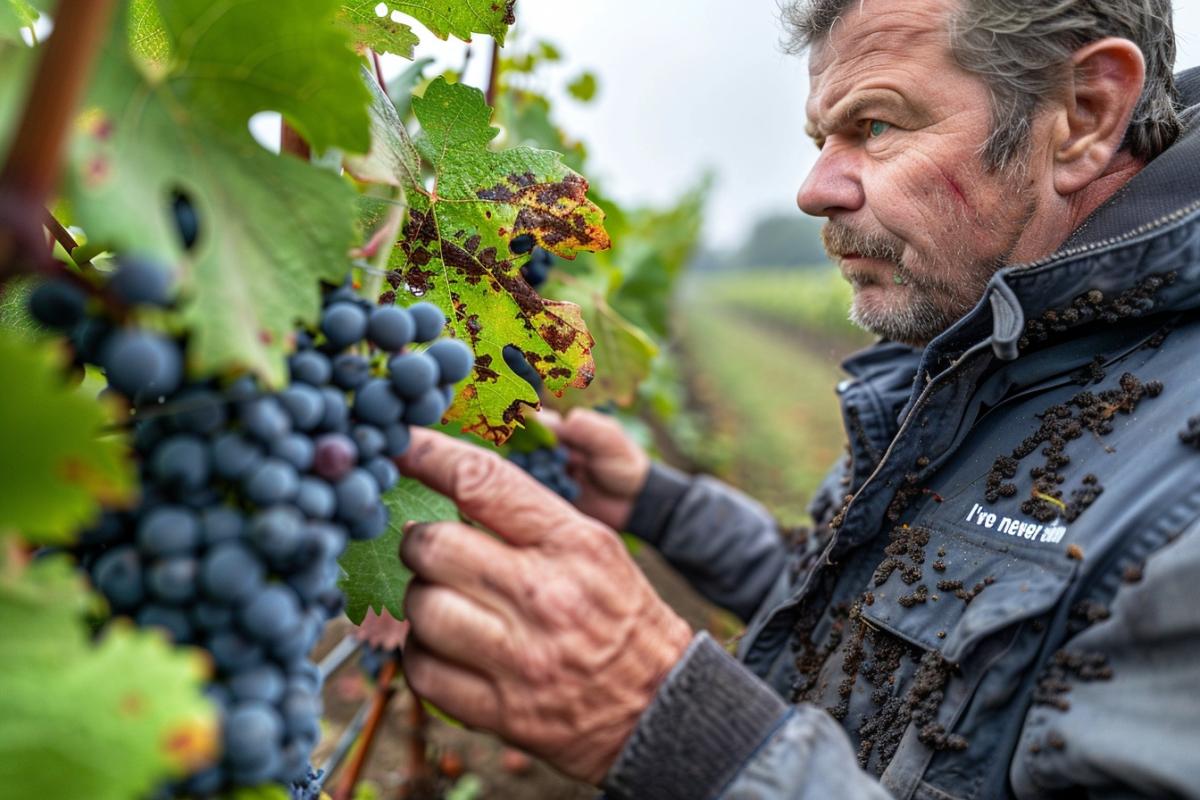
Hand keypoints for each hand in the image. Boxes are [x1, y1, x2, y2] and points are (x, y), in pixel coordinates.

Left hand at [396, 428, 691, 784]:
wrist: (660, 705)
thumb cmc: (618, 614)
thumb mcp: (593, 547)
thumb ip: (527, 516)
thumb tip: (447, 482)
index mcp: (572, 543)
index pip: (482, 482)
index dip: (428, 455)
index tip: (399, 445)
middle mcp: (546, 595)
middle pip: (434, 546)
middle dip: (419, 543)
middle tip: (429, 548)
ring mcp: (521, 657)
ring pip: (421, 608)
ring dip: (420, 601)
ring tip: (443, 602)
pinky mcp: (502, 710)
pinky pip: (422, 670)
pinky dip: (421, 656)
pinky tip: (445, 648)